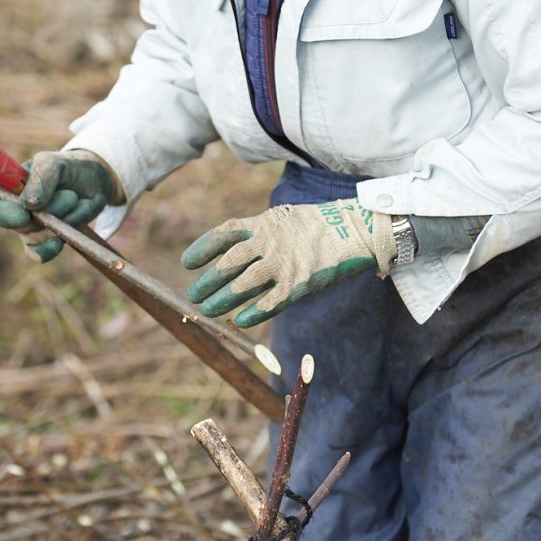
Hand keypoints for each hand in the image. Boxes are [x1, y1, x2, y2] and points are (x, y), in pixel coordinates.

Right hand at [0, 150, 120, 261]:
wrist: (92, 180)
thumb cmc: (65, 168)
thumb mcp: (52, 163)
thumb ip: (40, 178)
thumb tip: (28, 204)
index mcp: (7, 188)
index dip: (3, 213)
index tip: (24, 213)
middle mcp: (14, 211)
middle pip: (18, 225)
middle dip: (47, 213)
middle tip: (70, 195)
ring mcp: (29, 229)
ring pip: (35, 238)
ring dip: (61, 220)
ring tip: (74, 199)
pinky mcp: (44, 241)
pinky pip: (40, 254)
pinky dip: (54, 245)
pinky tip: (63, 235)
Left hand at [181, 198, 395, 327]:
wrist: (354, 230)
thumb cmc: (315, 227)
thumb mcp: (283, 219)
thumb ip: (258, 234)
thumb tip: (229, 252)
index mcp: (263, 224)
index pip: (225, 234)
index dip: (203, 248)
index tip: (187, 263)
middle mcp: (270, 242)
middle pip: (229, 262)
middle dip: (208, 280)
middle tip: (193, 295)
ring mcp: (284, 263)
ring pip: (244, 284)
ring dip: (222, 299)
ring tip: (207, 310)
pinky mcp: (299, 283)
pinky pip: (270, 302)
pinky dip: (253, 312)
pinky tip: (240, 321)